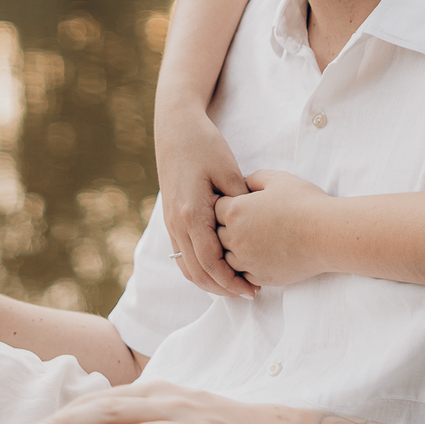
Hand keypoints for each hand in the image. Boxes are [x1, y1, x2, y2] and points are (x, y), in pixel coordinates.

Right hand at [156, 102, 254, 297]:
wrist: (175, 128)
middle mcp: (177, 224)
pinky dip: (199, 268)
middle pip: (197, 273)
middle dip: (222, 289)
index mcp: (191, 214)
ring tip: (236, 286)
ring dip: (209, 282)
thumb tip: (254, 228)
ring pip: (187, 267)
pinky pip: (183, 254)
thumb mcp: (228, 171)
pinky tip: (218, 269)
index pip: (211, 263)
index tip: (253, 290)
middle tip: (248, 294)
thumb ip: (240, 203)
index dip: (232, 281)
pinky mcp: (171, 219)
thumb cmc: (205, 145)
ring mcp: (170, 223)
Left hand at [214, 170, 331, 286]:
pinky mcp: (260, 277)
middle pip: (216, 234)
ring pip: (225, 258)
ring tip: (248, 240)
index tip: (234, 202)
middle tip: (241, 221)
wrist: (327, 234)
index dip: (224, 203)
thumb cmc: (304, 203)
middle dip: (224, 227)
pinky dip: (245, 267)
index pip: (215, 207)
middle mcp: (235, 238)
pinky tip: (258, 257)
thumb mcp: (278, 179)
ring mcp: (246, 261)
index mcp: (235, 211)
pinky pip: (241, 275)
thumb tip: (244, 183)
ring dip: (232, 249)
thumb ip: (254, 178)